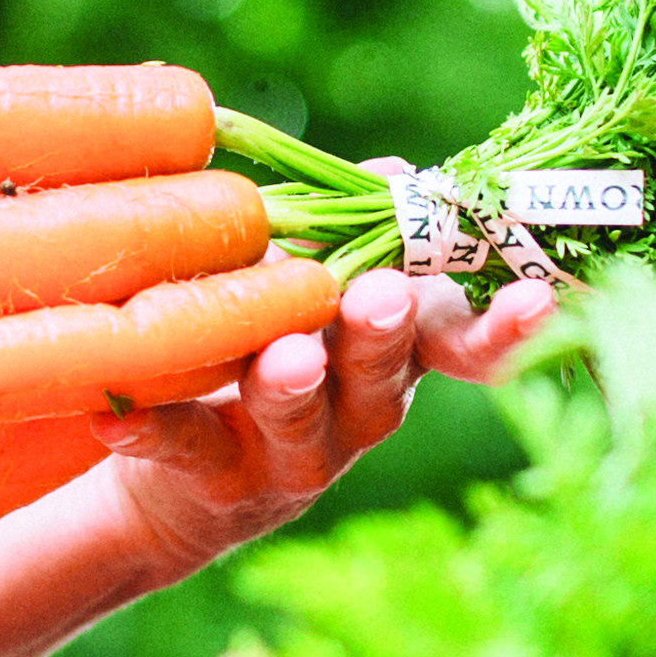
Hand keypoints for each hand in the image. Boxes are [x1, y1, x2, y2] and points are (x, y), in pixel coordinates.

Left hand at [99, 268, 560, 580]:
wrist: (177, 478)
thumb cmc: (267, 345)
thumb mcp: (315, 284)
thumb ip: (353, 232)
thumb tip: (394, 172)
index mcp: (396, 352)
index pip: (465, 339)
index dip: (504, 325)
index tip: (538, 295)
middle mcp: (358, 411)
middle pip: (383, 378)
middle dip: (383, 335)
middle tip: (380, 296)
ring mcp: (293, 456)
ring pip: (299, 419)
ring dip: (293, 383)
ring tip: (285, 355)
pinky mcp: (217, 484)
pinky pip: (185, 449)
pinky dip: (153, 428)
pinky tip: (117, 412)